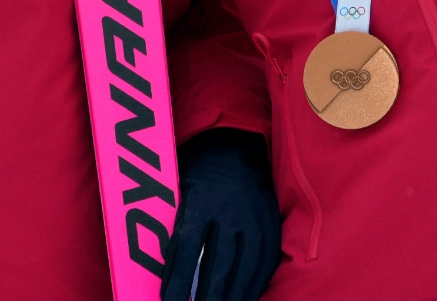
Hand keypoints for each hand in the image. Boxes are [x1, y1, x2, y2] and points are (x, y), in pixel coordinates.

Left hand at [160, 129, 280, 300]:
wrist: (235, 150)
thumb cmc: (198, 177)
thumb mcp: (180, 192)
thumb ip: (175, 226)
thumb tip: (164, 268)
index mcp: (202, 199)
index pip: (187, 246)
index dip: (178, 278)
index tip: (169, 301)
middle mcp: (230, 209)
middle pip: (218, 263)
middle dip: (206, 295)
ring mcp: (254, 218)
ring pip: (244, 267)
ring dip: (231, 295)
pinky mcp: (271, 224)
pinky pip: (265, 261)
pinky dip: (255, 284)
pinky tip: (244, 298)